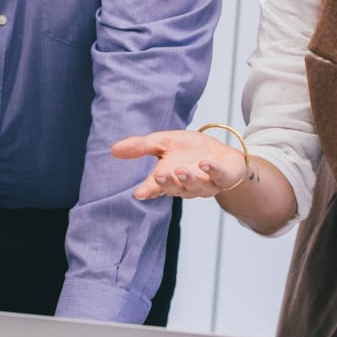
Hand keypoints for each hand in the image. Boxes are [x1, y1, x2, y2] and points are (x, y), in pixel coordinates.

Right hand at [112, 130, 248, 199]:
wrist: (222, 156)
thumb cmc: (190, 151)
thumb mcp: (164, 143)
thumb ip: (141, 147)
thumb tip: (113, 149)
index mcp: (168, 178)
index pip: (155, 187)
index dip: (148, 190)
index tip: (139, 193)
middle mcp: (185, 185)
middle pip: (175, 187)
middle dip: (168, 183)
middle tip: (159, 176)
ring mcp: (205, 183)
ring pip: (195, 185)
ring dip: (188, 178)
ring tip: (180, 169)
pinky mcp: (223, 177)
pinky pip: (218, 176)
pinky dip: (212, 170)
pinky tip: (206, 163)